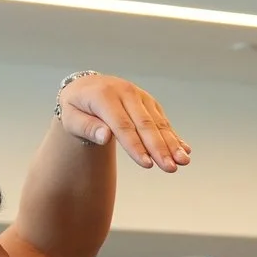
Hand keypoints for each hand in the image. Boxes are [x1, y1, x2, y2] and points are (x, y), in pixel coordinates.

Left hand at [57, 74, 189, 171]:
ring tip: (183, 162)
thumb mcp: (70, 117)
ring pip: (158, 123)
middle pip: (145, 124)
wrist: (87, 88)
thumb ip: (85, 127)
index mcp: (104, 95)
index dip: (135, 146)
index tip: (146, 164)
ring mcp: (140, 96)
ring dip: (172, 144)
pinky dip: (174, 137)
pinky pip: (163, 121)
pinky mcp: (150, 103)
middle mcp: (125, 92)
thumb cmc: (77, 107)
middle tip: (170, 168)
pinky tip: (185, 150)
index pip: (122, 125)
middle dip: (159, 148)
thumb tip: (104, 137)